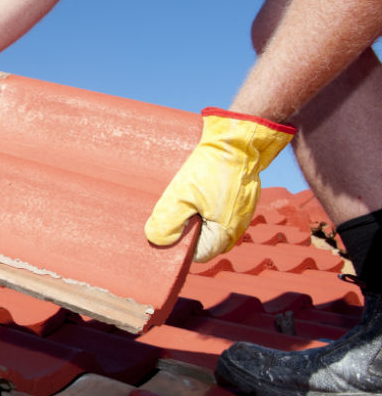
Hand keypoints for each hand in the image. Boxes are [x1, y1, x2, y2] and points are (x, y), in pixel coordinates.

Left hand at [145, 108, 294, 261]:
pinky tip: (190, 192)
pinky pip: (215, 210)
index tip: (163, 230)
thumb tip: (157, 240)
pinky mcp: (237, 200)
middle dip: (183, 230)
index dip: (178, 246)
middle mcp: (235, 228)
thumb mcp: (183, 195)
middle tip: (166, 212)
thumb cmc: (212, 168)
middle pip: (202, 240)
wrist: (238, 141)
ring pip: (207, 224)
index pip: (196, 255)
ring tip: (178, 199)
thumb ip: (169, 221)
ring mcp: (238, 214)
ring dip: (191, 215)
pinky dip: (201, 205)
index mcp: (224, 234)